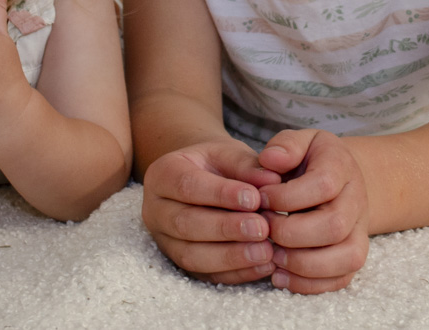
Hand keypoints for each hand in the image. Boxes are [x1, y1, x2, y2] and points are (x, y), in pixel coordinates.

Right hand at [141, 141, 283, 284]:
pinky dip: (235, 273)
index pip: (187, 185)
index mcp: (163, 173)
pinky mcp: (180, 263)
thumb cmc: (217, 165)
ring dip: (230, 256)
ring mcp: (165, 240)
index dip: (220, 194)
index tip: (254, 198)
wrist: (204, 178)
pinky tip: (263, 266)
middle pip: (185, 224)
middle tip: (262, 228)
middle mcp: (156, 209)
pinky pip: (205, 275)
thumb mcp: (229, 154)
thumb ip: (248, 166)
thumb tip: (272, 182)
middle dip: (225, 229)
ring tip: (265, 251)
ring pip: (191, 255)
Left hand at [256, 130, 369, 293]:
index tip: (260, 198)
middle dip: (292, 233)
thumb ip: (285, 145)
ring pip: (346, 258)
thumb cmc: (309, 160)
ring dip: (302, 264)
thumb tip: (270, 160)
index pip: (323, 185)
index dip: (287, 196)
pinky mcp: (352, 256)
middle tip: (263, 229)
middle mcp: (357, 201)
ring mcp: (359, 232)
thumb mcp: (299, 141)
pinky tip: (280, 276)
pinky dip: (309, 284)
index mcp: (341, 167)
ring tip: (272, 256)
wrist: (337, 178)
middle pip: (335, 226)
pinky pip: (341, 279)